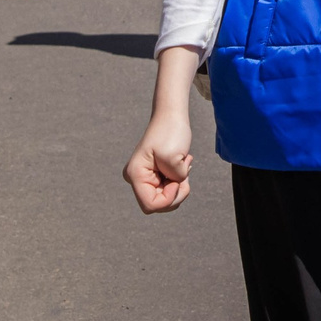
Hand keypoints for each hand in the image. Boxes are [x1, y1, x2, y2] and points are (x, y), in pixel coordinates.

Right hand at [125, 100, 195, 214]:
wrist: (171, 115)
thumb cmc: (170, 131)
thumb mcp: (174, 156)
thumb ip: (176, 178)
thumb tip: (176, 185)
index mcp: (136, 175)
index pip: (151, 205)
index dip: (169, 198)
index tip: (178, 180)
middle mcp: (136, 179)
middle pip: (158, 205)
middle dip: (176, 193)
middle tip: (184, 171)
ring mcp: (145, 178)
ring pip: (165, 198)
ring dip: (179, 186)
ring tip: (183, 164)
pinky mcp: (154, 175)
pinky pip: (169, 188)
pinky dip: (179, 180)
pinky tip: (182, 163)